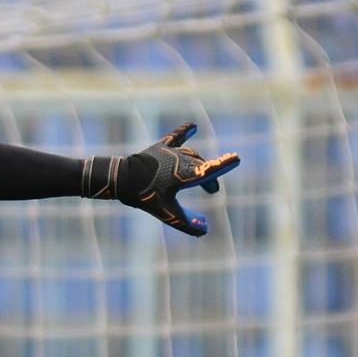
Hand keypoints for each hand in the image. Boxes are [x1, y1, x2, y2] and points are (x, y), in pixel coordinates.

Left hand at [81, 123, 239, 235]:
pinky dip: (184, 132)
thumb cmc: (144, 196)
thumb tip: (204, 230)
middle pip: (201, 167)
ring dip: (199, 164)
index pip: (208, 169)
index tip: (236, 158)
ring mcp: (171, 152)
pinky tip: (192, 126)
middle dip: (209, 179)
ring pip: (192, 155)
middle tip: (212, 191)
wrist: (121, 179)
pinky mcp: (161, 147)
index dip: (223, 165)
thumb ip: (185, 223)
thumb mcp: (165, 212)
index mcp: (184, 175)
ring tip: (202, 176)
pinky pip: (176, 137)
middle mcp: (180, 160)